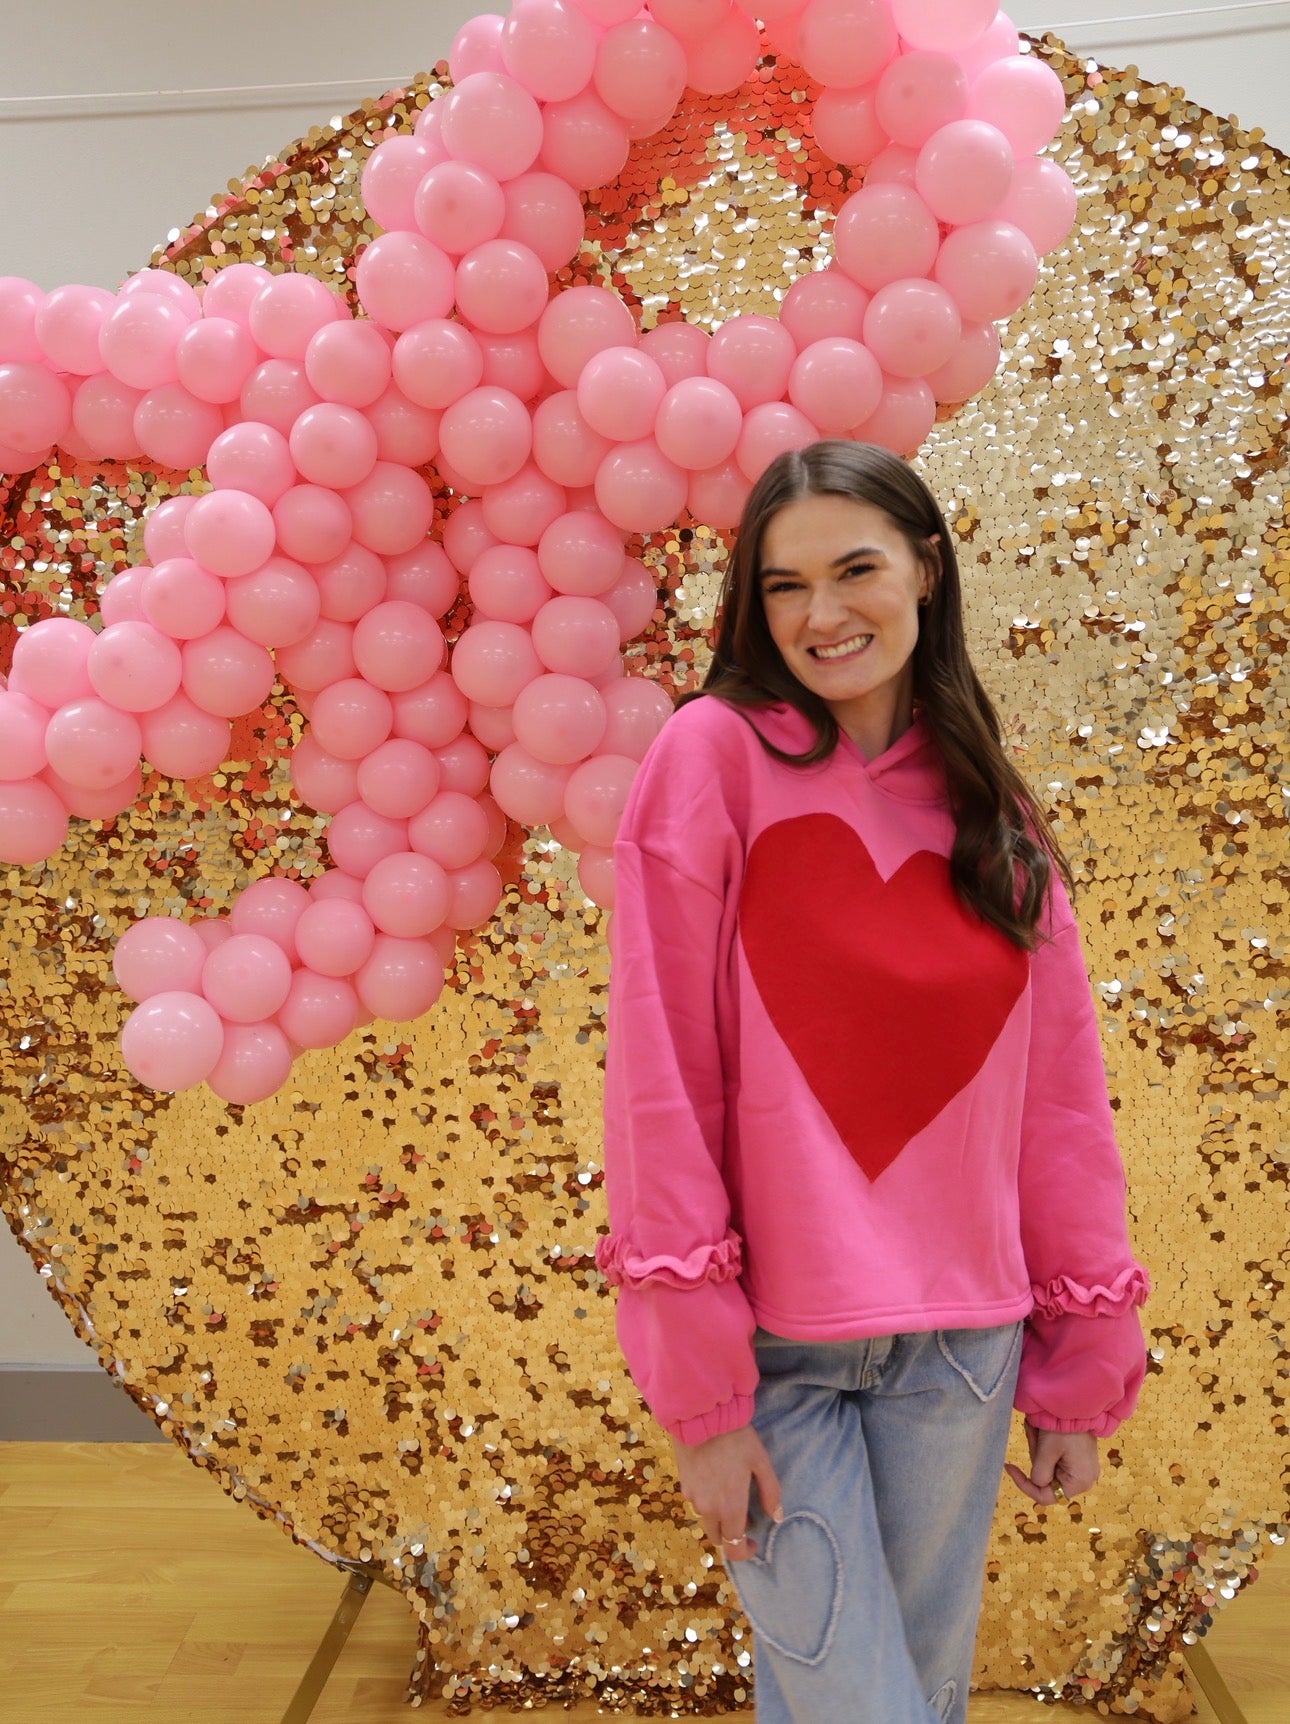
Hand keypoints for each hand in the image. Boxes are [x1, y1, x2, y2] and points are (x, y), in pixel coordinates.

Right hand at [673, 1424, 783, 1561]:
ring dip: (719, 1516)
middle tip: (744, 1515)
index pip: (734, 1549)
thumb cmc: (736, 1439)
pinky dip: (706, 1500)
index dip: (744, 1552)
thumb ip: (771, 1493)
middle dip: (732, 1535)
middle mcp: (709, 1509)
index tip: (753, 1542)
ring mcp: (693, 1498)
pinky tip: (714, 1479)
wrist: (701, 1417)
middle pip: (718, 1538)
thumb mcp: (761, 1462)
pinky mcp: (683, 1485)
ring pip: (707, 1519)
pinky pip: (696, 1502)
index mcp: (730, 1508)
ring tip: (729, 1493)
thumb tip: (777, 1517)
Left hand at [1005, 1421, 1098, 1506]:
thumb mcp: (1047, 1451)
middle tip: (1033, 1436)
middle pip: (1047, 1479)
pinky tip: (1042, 1431)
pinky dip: (1045, 1447)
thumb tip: (1036, 1482)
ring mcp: (1082, 1468)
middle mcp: (1084, 1480)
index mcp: (1079, 1482)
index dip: (1024, 1485)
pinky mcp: (1078, 1458)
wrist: (1078, 1403)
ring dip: (1039, 1449)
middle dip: (1035, 1458)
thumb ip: (1039, 1472)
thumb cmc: (1063, 1428)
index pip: (1045, 1496)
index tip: (1009, 1467)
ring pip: (1048, 1467)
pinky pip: (1055, 1458)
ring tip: (1037, 1430)